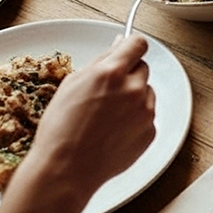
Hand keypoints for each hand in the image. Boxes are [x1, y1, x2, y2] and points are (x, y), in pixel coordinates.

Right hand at [25, 34, 155, 194]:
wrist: (67, 168)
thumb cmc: (62, 128)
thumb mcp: (72, 84)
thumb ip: (101, 62)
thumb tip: (119, 46)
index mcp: (112, 73)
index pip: (138, 44)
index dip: (132, 46)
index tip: (128, 50)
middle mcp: (133, 89)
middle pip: (142, 68)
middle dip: (128, 74)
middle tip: (107, 92)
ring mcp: (145, 112)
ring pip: (146, 92)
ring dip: (133, 97)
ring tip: (106, 116)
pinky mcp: (150, 132)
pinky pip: (147, 116)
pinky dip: (135, 119)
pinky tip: (113, 130)